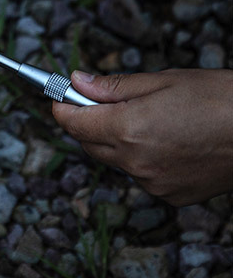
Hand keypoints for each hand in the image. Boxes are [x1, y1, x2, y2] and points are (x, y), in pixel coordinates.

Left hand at [53, 68, 232, 205]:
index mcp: (128, 130)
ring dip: (116, 140)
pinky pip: (141, 174)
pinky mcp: (173, 196)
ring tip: (147, 118)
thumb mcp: (160, 81)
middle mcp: (136, 162)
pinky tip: (166, 140)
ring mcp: (154, 183)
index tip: (60, 96)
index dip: (62, 106)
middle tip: (101, 101)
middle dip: (88, 122)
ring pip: (115, 160)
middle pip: (89, 143)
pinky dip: (141, 158)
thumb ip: (112, 87)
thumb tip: (77, 81)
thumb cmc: (217, 99)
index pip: (74, 122)